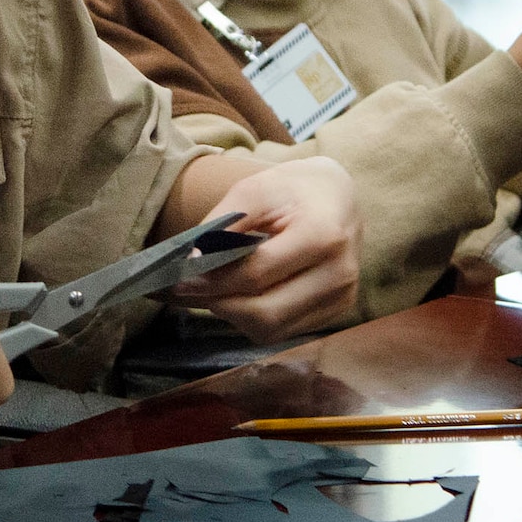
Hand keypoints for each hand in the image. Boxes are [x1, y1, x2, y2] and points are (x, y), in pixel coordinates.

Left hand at [167, 157, 360, 342]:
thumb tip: (191, 259)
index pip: (256, 274)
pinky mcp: (336, 313)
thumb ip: (223, 223)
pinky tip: (241, 295)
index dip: (212, 279)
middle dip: (218, 303)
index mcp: (322, 236)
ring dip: (233, 315)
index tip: (179, 278)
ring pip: (270, 330)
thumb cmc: (292, 190)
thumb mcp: (255, 190)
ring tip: (214, 290)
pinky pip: (282, 331)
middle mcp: (339, 274)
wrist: (339, 198)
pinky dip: (253, 319)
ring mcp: (342, 299)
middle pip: (264, 312)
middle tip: (187, 290)